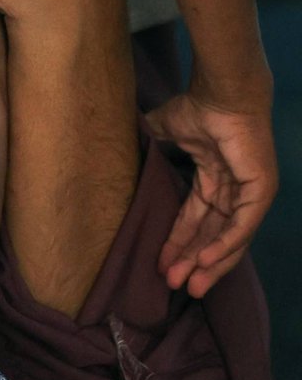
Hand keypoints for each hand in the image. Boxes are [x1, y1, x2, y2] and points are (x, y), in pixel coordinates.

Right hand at [145, 89, 277, 296]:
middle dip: (191, 260)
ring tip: (190, 286)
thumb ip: (148, 145)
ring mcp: (249, 194)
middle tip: (173, 285)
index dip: (177, 241)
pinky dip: (225, 245)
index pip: (195, 219)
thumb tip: (118, 151)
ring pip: (228, 238)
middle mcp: (233, 191)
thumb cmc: (197, 107)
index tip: (159, 264)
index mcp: (214, 179)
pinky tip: (206, 261)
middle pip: (211, 236)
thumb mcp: (165, 130)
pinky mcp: (260, 193)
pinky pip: (242, 227)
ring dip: (209, 263)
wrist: (222, 93)